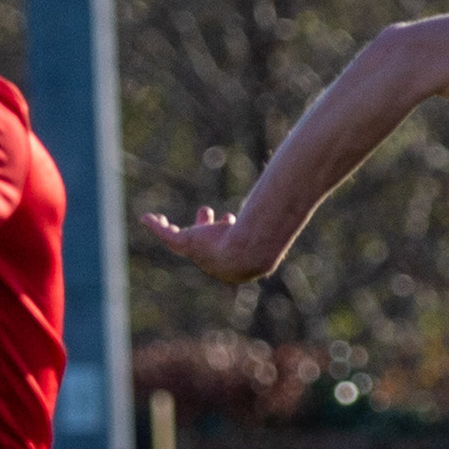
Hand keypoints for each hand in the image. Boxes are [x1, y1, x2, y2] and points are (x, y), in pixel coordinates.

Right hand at [142, 204, 283, 286]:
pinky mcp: (186, 244)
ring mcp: (199, 251)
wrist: (247, 252)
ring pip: (181, 241)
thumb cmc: (264, 238)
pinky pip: (165, 236)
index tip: (228, 215)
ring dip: (172, 230)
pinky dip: (154, 226)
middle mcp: (215, 258)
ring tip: (163, 220)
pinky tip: (145, 217)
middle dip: (203, 226)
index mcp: (233, 256)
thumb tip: (303, 191)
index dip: (225, 228)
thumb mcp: (276, 222)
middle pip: (205, 242)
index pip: (226, 242)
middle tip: (206, 209)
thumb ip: (288, 207)